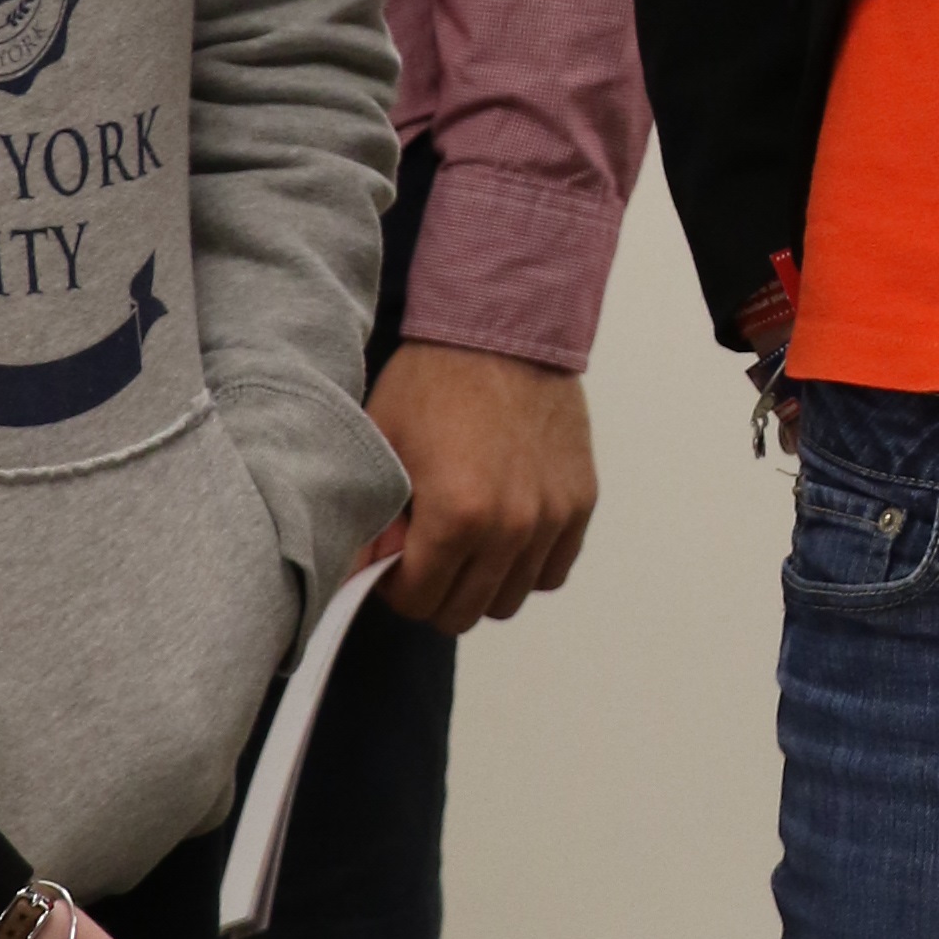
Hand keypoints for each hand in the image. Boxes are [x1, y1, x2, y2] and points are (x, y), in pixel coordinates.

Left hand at [367, 342, 599, 630]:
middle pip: (464, 611)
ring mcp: (552, 517)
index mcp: (456, 516)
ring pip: (511, 598)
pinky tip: (503, 534)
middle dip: (433, 592)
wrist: (503, 327)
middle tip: (421, 554)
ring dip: (481, 583)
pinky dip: (527, 565)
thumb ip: (366, 522)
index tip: (390, 560)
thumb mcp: (381, 446)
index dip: (393, 586)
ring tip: (463, 544)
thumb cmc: (434, 380)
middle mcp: (511, 527)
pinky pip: (554, 570)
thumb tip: (359, 576)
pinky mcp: (579, 501)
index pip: (417, 601)